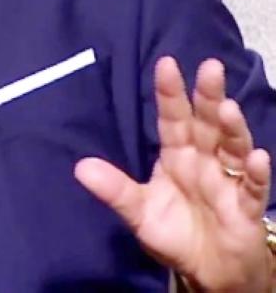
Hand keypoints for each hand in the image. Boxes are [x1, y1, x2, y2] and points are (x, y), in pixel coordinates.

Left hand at [75, 56, 272, 291]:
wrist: (207, 274)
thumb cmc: (174, 234)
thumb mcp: (138, 212)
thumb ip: (115, 189)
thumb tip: (79, 168)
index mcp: (176, 156)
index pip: (172, 118)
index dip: (170, 93)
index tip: (167, 63)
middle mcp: (204, 161)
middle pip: (206, 123)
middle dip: (208, 96)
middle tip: (210, 67)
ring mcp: (227, 181)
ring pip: (232, 147)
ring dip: (232, 128)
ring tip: (226, 107)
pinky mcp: (246, 207)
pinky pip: (253, 188)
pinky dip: (254, 172)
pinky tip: (255, 157)